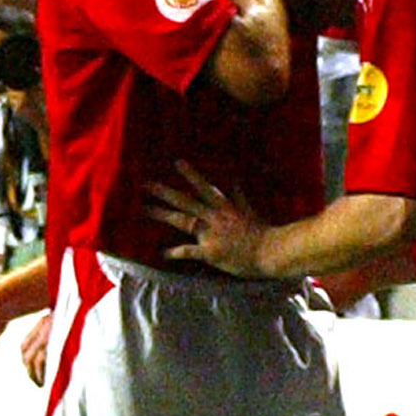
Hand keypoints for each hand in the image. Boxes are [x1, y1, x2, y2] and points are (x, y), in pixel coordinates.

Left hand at [147, 173, 281, 280]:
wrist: (271, 252)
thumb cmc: (262, 233)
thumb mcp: (250, 211)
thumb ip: (239, 198)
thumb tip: (236, 183)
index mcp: (224, 207)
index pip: (204, 186)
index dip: (190, 174)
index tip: (176, 162)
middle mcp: (215, 216)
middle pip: (185, 201)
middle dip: (165, 192)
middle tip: (146, 184)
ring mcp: (212, 233)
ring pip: (183, 220)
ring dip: (163, 214)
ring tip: (145, 209)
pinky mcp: (211, 251)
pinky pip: (190, 251)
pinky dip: (176, 252)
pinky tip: (164, 253)